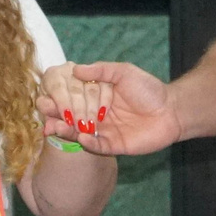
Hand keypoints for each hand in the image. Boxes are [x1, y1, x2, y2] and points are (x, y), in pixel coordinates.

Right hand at [38, 61, 179, 155]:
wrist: (172, 110)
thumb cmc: (149, 89)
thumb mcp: (124, 72)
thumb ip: (101, 71)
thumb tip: (75, 69)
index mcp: (96, 98)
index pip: (72, 99)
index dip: (59, 99)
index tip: (44, 97)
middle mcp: (97, 116)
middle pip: (72, 117)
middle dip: (56, 116)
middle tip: (44, 114)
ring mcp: (105, 132)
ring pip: (81, 133)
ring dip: (67, 131)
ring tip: (55, 127)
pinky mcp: (115, 146)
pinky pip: (98, 146)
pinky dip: (89, 143)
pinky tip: (81, 137)